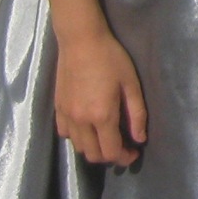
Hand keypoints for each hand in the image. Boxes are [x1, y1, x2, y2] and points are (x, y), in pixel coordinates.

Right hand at [55, 25, 147, 165]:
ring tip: (106, 137)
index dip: (124, 157)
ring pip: (78, 147)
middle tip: (122, 146)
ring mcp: (66, 116)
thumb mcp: (131, 83)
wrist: (81, 41)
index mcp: (102, 115)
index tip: (134, 153)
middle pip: (93, 155)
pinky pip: (65, 134)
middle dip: (110, 156)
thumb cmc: (110, 58)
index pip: (111, 151)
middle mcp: (81, 121)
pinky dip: (78, 138)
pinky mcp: (57, 109)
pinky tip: (88, 127)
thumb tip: (140, 138)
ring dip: (93, 148)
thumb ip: (136, 114)